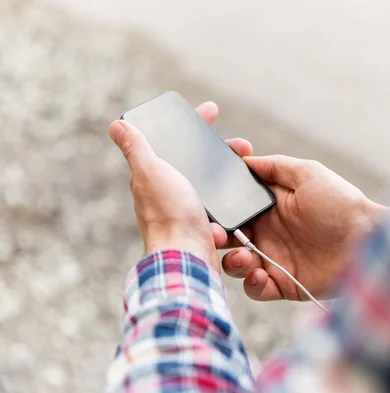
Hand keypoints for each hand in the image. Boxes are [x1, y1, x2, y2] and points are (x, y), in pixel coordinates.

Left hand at [108, 102, 251, 271]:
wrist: (187, 258)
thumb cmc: (168, 215)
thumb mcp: (151, 172)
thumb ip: (137, 149)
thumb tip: (116, 126)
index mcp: (153, 176)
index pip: (172, 141)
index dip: (193, 123)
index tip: (212, 111)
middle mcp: (167, 192)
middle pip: (196, 162)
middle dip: (220, 151)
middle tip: (242, 145)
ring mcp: (185, 209)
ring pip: (211, 184)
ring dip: (229, 175)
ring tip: (247, 166)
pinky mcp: (202, 226)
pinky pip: (220, 208)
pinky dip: (231, 201)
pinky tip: (241, 197)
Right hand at [211, 153, 385, 300]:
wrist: (367, 240)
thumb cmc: (341, 203)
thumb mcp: (308, 173)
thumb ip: (275, 166)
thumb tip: (245, 159)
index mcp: (268, 206)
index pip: (232, 206)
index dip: (217, 204)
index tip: (207, 199)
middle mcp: (266, 233)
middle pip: (226, 237)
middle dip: (214, 237)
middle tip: (215, 236)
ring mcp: (273, 259)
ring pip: (235, 264)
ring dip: (232, 263)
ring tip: (245, 258)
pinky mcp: (283, 284)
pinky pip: (256, 288)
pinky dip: (252, 284)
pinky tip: (261, 274)